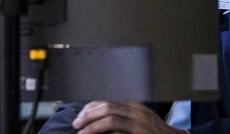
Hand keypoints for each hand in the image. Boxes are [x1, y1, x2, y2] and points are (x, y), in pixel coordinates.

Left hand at [71, 101, 186, 133]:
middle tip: (76, 124)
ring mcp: (139, 124)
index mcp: (134, 104)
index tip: (80, 114)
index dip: (91, 106)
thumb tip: (98, 113)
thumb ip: (122, 113)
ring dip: (92, 127)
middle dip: (88, 115)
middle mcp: (137, 111)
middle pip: (107, 107)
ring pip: (111, 120)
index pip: (108, 99)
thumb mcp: (139, 117)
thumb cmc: (153, 131)